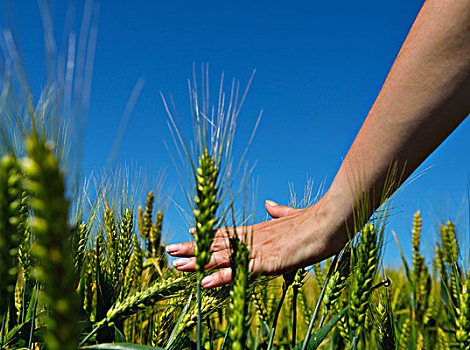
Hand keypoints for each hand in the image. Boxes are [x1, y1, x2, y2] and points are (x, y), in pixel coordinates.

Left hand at [166, 197, 347, 287]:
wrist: (330, 220)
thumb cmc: (315, 220)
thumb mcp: (293, 215)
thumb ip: (279, 211)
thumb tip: (269, 204)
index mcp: (259, 228)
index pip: (227, 231)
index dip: (207, 234)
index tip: (190, 234)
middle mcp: (253, 237)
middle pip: (217, 243)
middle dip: (192, 248)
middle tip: (169, 250)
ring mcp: (258, 249)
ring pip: (221, 256)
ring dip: (197, 262)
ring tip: (176, 265)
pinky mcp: (267, 261)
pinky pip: (239, 272)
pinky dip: (220, 277)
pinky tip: (204, 282)